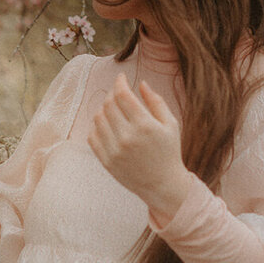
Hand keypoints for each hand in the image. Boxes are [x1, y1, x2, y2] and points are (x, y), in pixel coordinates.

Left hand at [88, 73, 192, 222]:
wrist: (162, 185)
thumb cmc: (169, 152)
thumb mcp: (170, 124)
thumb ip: (156, 101)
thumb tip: (141, 83)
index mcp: (144, 125)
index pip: (122, 94)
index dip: (120, 82)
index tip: (121, 77)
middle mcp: (127, 137)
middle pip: (109, 104)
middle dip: (112, 93)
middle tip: (118, 92)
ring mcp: (114, 150)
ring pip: (98, 118)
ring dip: (104, 108)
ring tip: (114, 109)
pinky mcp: (106, 161)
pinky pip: (93, 136)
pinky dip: (97, 126)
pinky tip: (108, 125)